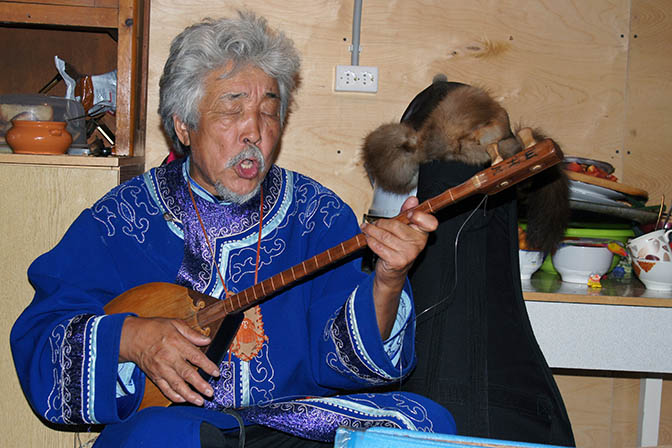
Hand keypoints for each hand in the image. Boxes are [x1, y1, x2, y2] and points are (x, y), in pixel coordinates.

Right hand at [119, 316, 219, 405]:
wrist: (131, 337)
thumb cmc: (154, 329)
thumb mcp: (174, 323)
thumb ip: (192, 333)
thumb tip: (207, 340)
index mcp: (176, 343)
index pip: (196, 357)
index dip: (207, 366)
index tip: (216, 372)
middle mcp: (169, 358)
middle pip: (187, 374)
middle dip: (200, 385)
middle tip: (210, 392)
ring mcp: (161, 369)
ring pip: (176, 385)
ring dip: (189, 395)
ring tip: (200, 401)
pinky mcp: (154, 376)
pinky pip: (165, 389)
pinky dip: (174, 396)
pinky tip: (183, 400)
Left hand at [360, 196, 437, 336]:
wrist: (392, 273)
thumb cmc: (397, 249)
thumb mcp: (403, 229)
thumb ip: (407, 213)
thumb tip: (413, 200)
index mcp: (422, 233)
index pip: (430, 222)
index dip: (419, 216)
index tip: (409, 214)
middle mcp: (418, 244)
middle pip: (395, 225)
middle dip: (380, 223)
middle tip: (373, 223)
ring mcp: (408, 254)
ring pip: (384, 235)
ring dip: (371, 231)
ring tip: (366, 229)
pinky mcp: (397, 261)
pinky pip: (379, 246)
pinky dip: (370, 241)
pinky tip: (368, 239)